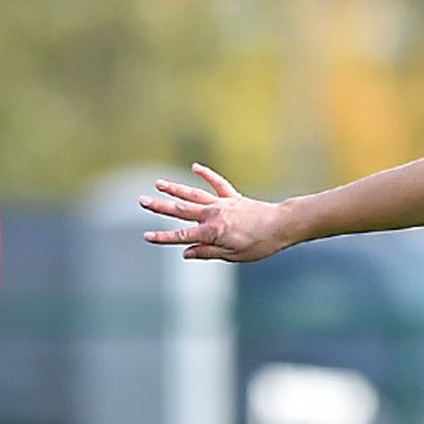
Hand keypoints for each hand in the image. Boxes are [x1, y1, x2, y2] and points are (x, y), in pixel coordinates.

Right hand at [138, 164, 292, 261]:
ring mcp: (222, 203)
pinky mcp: (233, 197)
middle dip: (160, 206)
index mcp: (212, 232)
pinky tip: (194, 167)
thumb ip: (207, 252)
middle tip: (141, 200)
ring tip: (158, 182)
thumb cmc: (260, 244)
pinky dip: (206, 175)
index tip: (146, 236)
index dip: (162, 237)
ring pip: (193, 194)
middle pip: (181, 210)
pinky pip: (217, 184)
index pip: (181, 235)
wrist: (281, 225)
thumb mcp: (233, 256)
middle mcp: (213, 214)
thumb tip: (186, 253)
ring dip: (175, 188)